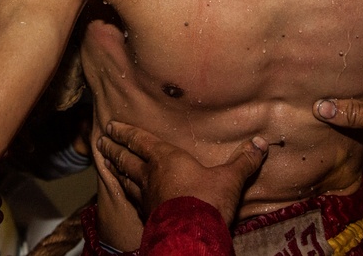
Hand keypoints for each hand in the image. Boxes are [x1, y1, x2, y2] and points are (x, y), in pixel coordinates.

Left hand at [98, 121, 267, 226]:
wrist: (192, 236)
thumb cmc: (208, 200)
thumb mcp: (230, 179)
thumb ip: (243, 161)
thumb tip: (261, 144)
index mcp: (165, 158)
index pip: (140, 141)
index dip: (125, 132)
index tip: (111, 126)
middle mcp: (150, 175)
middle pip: (126, 159)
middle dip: (113, 149)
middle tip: (101, 142)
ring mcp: (146, 197)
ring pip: (125, 179)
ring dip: (115, 169)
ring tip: (107, 163)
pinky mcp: (147, 216)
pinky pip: (131, 199)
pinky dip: (125, 192)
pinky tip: (125, 194)